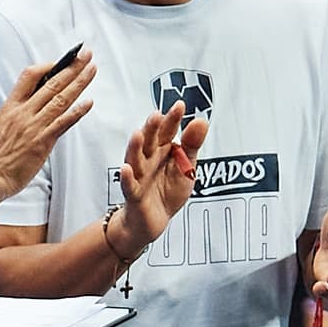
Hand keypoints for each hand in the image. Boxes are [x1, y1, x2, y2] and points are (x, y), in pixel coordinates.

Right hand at [0, 50, 96, 198]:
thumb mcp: (2, 126)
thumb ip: (19, 113)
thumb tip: (35, 106)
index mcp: (10, 106)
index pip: (29, 75)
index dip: (48, 65)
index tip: (61, 62)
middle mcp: (23, 112)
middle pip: (51, 82)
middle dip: (71, 66)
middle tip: (85, 54)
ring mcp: (33, 126)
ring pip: (60, 98)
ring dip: (79, 82)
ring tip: (92, 70)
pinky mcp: (42, 141)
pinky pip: (63, 122)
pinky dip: (77, 111)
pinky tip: (89, 102)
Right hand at [111, 103, 208, 255]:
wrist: (153, 220)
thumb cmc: (167, 191)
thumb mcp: (186, 167)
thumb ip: (192, 145)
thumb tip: (201, 121)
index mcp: (162, 149)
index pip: (167, 131)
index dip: (172, 119)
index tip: (179, 106)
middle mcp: (149, 159)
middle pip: (149, 141)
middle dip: (151, 128)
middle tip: (156, 115)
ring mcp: (140, 176)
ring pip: (135, 159)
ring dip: (135, 147)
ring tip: (138, 134)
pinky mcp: (134, 195)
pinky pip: (130, 185)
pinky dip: (127, 177)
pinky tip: (127, 169)